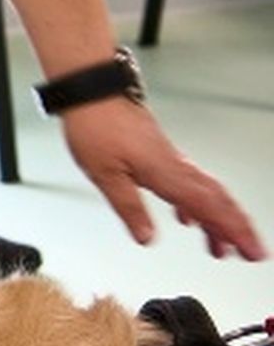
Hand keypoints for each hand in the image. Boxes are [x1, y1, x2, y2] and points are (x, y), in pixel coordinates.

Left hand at [60, 98, 264, 259]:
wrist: (92, 92)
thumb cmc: (95, 126)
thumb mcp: (105, 175)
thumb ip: (129, 208)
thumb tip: (147, 238)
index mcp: (166, 172)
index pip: (209, 207)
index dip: (233, 231)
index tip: (251, 251)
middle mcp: (175, 165)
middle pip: (218, 200)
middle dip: (238, 228)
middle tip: (253, 253)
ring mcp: (171, 159)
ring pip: (207, 192)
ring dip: (219, 219)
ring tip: (221, 247)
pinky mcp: (161, 154)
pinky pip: (188, 183)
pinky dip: (195, 204)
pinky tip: (189, 218)